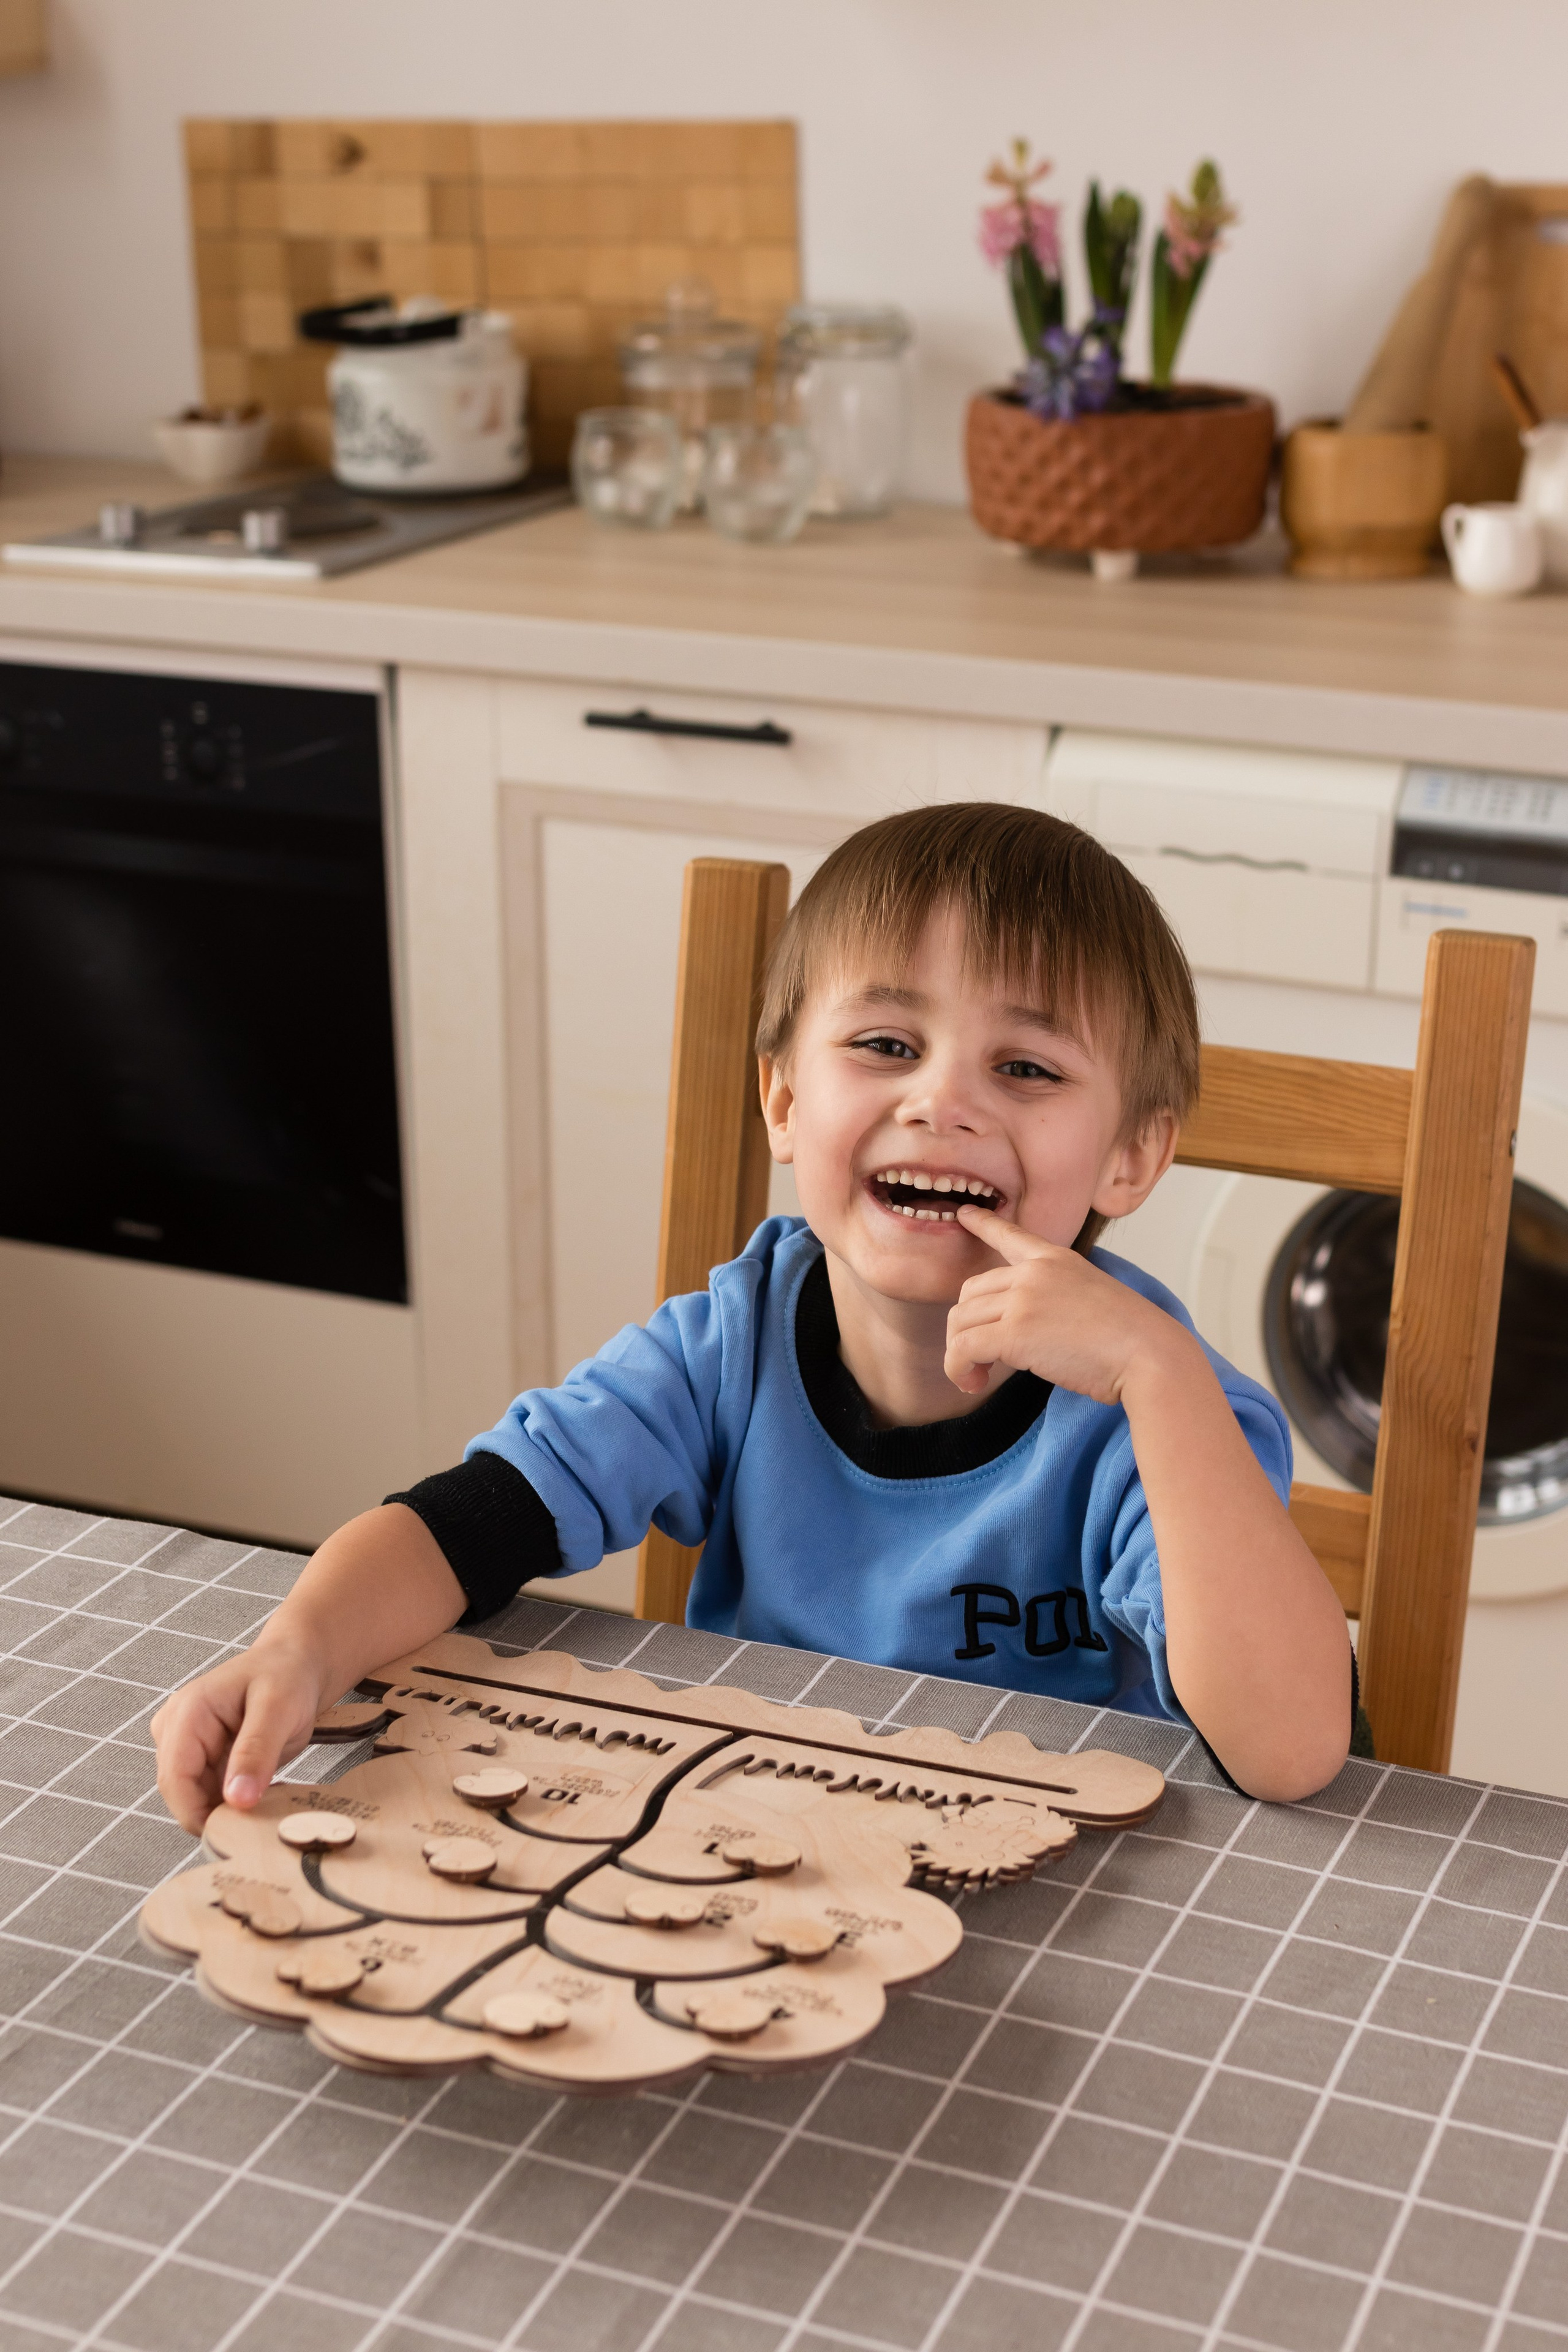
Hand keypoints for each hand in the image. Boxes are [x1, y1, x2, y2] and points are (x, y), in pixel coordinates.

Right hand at [151, 1638, 325, 1835]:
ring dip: (226, 1807)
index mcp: (187, 1712)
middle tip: (262, 1814)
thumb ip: (255, 1753)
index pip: (174, 1779)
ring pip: (194, 1797)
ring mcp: (185, 1744)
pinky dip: (232, 1800)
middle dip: (216, 1811)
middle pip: (181, 1792)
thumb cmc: (286, 1675)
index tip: (236, 1830)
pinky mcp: (199, 1757)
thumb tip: (236, 1800)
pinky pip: (208, 1792)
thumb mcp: (278, 1709)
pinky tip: (260, 1791)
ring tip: (266, 1796)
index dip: (198, 1812)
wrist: (294, 1664)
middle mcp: (176, 1729)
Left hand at [945, 1203, 1191, 1402]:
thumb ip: (1055, 1299)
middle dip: (965, 1327)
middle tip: (981, 1360)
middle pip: (969, 1292)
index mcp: (1055, 1259)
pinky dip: (957, 1368)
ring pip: (960, 1321)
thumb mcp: (1091, 1298)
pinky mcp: (1014, 1333)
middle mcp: (1033, 1273)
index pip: (1011, 1236)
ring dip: (960, 1353)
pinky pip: (962, 1349)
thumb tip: (1027, 1332)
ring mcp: (1023, 1299)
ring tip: (978, 1377)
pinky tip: (972, 1382)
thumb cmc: (1130, 1340)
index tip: (964, 1214)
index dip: (984, 1224)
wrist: (1149, 1354)